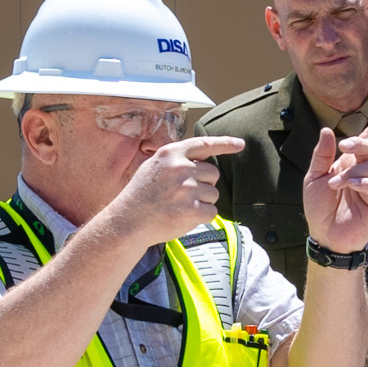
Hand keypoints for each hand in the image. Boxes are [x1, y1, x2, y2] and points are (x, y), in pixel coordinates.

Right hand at [108, 134, 248, 245]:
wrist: (127, 222)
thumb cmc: (140, 196)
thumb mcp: (153, 167)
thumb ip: (176, 161)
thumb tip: (203, 161)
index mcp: (171, 153)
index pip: (204, 144)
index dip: (225, 143)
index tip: (240, 144)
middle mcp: (181, 167)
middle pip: (213, 173)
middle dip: (204, 184)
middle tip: (182, 195)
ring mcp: (187, 188)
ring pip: (213, 194)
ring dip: (202, 202)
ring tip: (178, 207)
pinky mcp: (192, 209)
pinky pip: (212, 211)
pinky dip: (202, 217)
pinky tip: (183, 217)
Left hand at [301, 107, 367, 253]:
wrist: (325, 236)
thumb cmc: (320, 209)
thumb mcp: (314, 178)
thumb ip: (322, 155)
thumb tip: (327, 130)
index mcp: (349, 163)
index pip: (367, 140)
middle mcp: (363, 172)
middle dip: (359, 143)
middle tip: (343, 147)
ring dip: (350, 173)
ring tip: (334, 185)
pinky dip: (362, 183)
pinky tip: (350, 187)